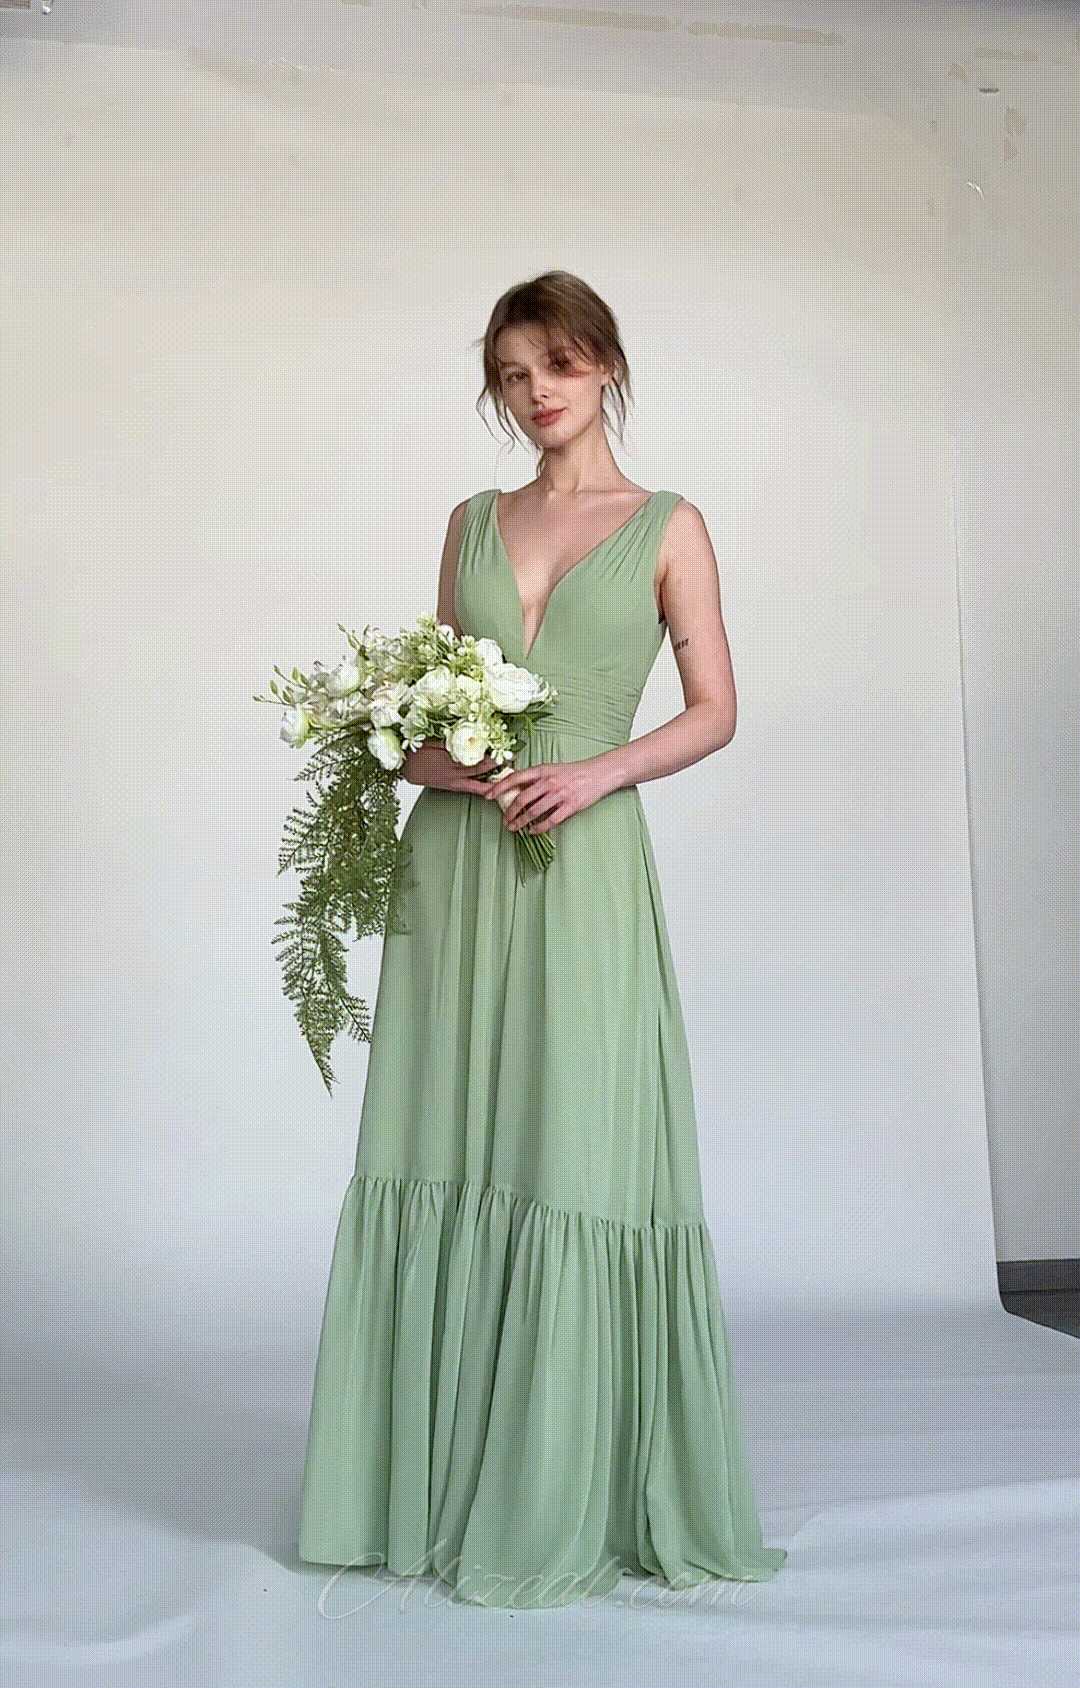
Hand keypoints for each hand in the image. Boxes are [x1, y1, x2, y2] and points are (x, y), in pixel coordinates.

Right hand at [403, 739, 501, 795]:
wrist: (406, 768)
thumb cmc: (416, 751)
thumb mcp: (432, 740)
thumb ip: (450, 738)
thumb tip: (468, 731)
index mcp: (450, 761)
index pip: (477, 759)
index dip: (492, 754)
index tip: (504, 746)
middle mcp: (454, 774)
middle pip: (481, 770)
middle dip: (498, 764)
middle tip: (511, 756)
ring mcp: (454, 782)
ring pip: (479, 783)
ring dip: (494, 779)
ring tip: (509, 775)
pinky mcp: (452, 787)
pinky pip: (471, 789)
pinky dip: (483, 789)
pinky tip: (492, 790)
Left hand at [491, 757, 618, 835]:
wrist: (598, 773)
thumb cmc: (573, 772)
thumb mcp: (552, 769)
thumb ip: (535, 779)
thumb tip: (515, 789)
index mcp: (542, 770)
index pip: (515, 778)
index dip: (500, 787)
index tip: (488, 796)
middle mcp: (549, 781)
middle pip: (522, 798)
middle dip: (510, 812)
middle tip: (505, 820)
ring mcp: (559, 794)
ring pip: (533, 811)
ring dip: (521, 822)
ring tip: (514, 828)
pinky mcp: (570, 806)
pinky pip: (550, 820)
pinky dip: (539, 828)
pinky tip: (533, 831)